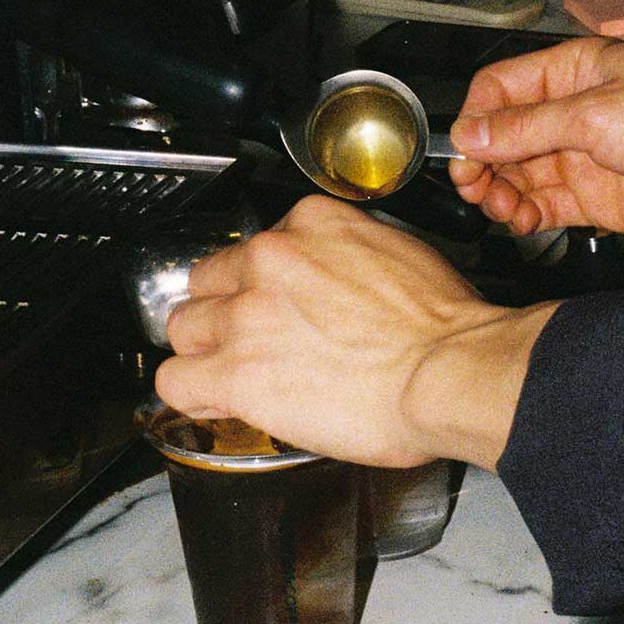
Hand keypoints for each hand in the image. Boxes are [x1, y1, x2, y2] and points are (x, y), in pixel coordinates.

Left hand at [155, 193, 556, 472]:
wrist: (449, 372)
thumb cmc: (444, 330)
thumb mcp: (399, 256)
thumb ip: (348, 259)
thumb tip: (336, 286)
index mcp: (310, 222)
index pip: (254, 247)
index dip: (260, 284)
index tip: (277, 304)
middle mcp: (268, 259)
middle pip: (207, 282)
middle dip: (225, 312)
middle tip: (253, 341)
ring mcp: (245, 314)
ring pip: (183, 327)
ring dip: (204, 351)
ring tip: (233, 373)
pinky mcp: (234, 372)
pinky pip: (174, 380)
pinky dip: (190, 394)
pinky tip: (214, 401)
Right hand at [447, 37, 623, 236]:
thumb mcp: (596, 114)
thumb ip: (529, 128)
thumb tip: (472, 134)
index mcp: (569, 73)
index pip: (498, 90)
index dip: (475, 120)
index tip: (465, 150)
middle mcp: (571, 114)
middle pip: (501, 138)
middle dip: (482, 164)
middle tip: (475, 187)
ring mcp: (582, 157)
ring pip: (518, 177)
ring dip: (501, 194)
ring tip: (503, 209)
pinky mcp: (596, 197)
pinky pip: (545, 207)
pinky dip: (527, 217)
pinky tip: (523, 222)